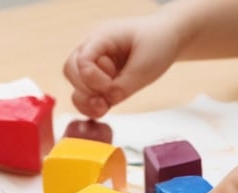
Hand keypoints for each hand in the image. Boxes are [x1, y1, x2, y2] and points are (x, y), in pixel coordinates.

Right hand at [64, 15, 178, 118]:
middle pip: (70, 71)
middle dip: (87, 89)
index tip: (113, 86)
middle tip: (108, 97)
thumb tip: (106, 102)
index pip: (82, 60)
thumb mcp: (146, 65)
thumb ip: (124, 86)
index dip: (93, 79)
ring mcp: (93, 64)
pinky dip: (90, 105)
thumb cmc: (157, 42)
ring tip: (105, 106)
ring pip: (75, 85)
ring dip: (87, 100)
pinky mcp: (98, 79)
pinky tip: (103, 109)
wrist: (167, 39)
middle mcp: (92, 49)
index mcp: (101, 37)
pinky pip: (84, 94)